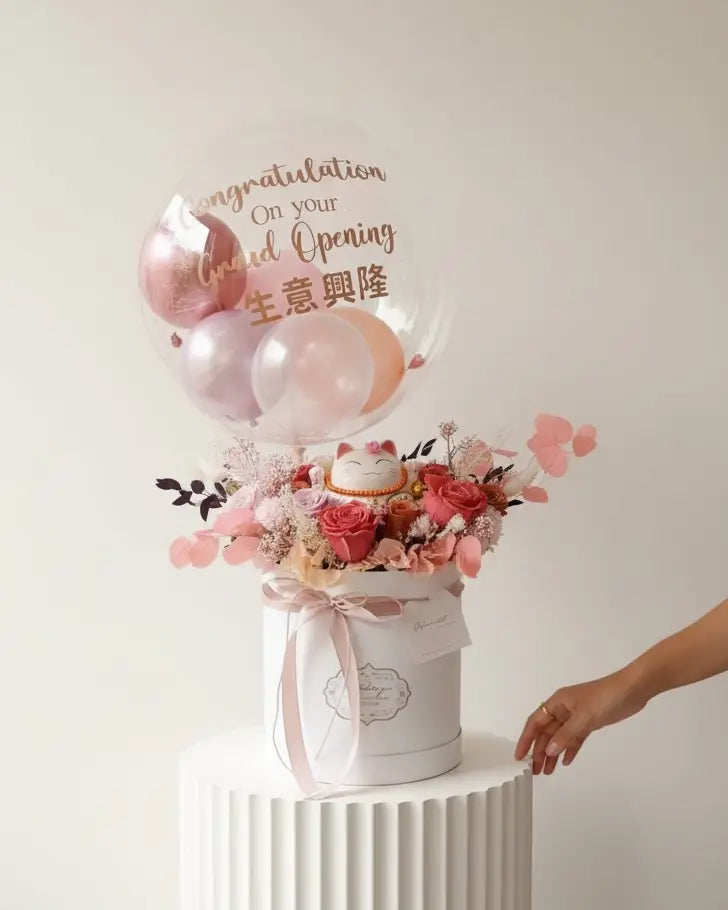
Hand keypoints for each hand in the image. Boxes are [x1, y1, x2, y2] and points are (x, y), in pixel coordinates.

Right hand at [514, 669, 647, 773]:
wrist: (631, 690)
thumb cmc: (604, 699)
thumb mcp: (584, 717)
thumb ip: (566, 735)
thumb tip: (547, 750)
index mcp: (557, 702)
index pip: (535, 722)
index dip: (526, 739)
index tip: (519, 757)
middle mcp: (563, 709)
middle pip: (546, 732)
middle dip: (539, 750)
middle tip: (535, 771)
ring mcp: (576, 716)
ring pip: (559, 737)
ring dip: (553, 753)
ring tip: (548, 771)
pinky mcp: (589, 723)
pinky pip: (574, 738)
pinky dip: (570, 749)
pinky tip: (566, 762)